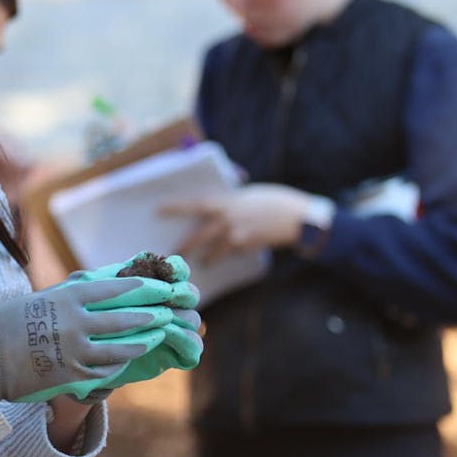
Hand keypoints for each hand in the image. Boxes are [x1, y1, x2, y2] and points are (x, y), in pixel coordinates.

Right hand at [0, 277, 171, 403]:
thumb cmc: (8, 323)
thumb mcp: (39, 298)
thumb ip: (70, 294)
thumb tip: (101, 282)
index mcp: (66, 298)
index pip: (114, 288)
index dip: (141, 287)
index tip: (159, 285)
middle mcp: (74, 323)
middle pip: (124, 318)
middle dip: (151, 314)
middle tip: (169, 311)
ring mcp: (74, 351)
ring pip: (121, 348)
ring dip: (143, 341)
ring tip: (155, 336)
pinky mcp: (72, 376)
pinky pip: (107, 370)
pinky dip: (120, 364)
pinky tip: (128, 359)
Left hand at [161, 183, 313, 263]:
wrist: (298, 217)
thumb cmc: (274, 199)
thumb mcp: (249, 194)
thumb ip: (232, 201)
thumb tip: (218, 207)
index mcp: (226, 202)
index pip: (195, 205)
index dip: (176, 207)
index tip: (158, 210)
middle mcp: (228, 218)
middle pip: (199, 236)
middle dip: (186, 246)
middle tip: (173, 254)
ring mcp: (237, 234)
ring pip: (215, 250)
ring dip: (208, 257)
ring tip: (203, 262)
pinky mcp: (247, 246)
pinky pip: (234, 252)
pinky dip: (233, 252)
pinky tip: (238, 252)